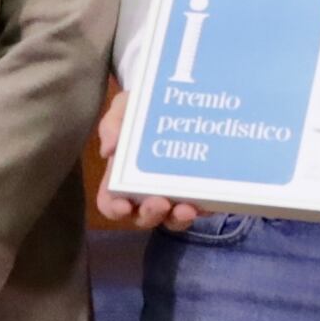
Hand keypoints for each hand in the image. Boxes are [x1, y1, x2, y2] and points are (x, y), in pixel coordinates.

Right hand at [92, 81, 202, 231]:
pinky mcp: (200, 195)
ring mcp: (173, 197)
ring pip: (173, 220)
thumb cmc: (142, 109)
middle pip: (144, 217)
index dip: (115, 208)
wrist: (176, 100)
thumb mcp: (124, 108)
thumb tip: (109, 149)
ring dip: (178, 219)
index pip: (111, 203)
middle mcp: (145, 194)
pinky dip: (206, 209)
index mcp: (121, 179)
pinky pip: (202, 209)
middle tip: (160, 202)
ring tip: (188, 208)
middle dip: (151, 213)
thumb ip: (112, 124)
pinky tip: (210, 202)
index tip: (123, 205)